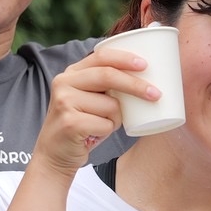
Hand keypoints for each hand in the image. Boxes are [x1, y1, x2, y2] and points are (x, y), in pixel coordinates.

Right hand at [30, 42, 159, 175]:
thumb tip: (147, 77)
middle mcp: (64, 82)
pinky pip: (106, 124)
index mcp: (72, 72)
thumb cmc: (82, 125)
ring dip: (117, 118)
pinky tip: (93, 135)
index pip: (101, 56)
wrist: (55, 154)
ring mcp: (65, 102)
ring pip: (111, 105)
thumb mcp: (90, 98)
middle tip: (156, 94)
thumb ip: (107, 85)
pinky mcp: (70, 122)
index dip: (125, 58)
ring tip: (102, 124)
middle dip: (136, 85)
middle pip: (108, 76)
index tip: (145, 65)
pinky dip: (108, 131)